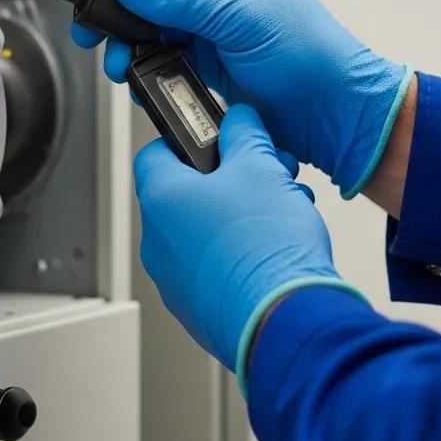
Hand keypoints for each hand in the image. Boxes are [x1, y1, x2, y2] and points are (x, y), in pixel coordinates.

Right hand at [55, 0, 413, 196]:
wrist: (333, 113)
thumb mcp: (240, 18)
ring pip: (148, 26)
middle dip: (110, 6)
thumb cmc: (309, 55)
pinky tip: (139, 77)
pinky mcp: (207, 63)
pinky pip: (161, 57)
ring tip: (118, 62)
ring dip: (125, 43)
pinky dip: (143, 67)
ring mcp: (210, 29)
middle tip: (86, 25)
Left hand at [134, 104, 366, 387]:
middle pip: (186, 193)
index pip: (153, 152)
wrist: (286, 320)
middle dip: (229, 179)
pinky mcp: (197, 308)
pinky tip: (276, 249)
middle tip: (264, 175)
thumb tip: (239, 120)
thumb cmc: (266, 247)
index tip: (216, 139)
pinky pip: (215, 267)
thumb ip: (244, 132)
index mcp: (161, 198)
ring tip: (281, 212)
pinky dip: (241, 252)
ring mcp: (175, 280)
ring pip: (204, 231)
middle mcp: (158, 242)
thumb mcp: (260, 166)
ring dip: (240, 215)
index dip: (187, 140)